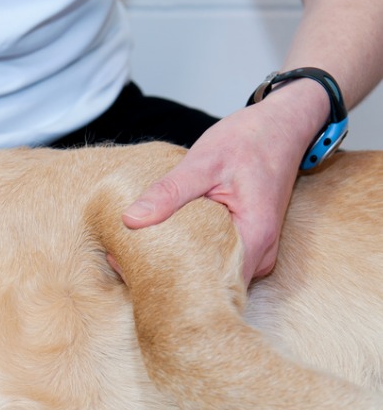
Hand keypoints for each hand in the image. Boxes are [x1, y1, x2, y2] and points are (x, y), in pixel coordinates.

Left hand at [121, 86, 323, 284]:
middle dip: (169, 278)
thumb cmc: (250, 139)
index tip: (136, 276)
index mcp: (255, 237)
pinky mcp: (247, 244)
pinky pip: (215, 259)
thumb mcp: (203, 161)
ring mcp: (255, 251)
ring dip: (178, 267)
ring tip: (137, 256)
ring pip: (211, 274)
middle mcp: (260, 253)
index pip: (211, 285)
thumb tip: (131, 220)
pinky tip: (162, 245)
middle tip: (125, 265)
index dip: (173, 283)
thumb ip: (168, 192)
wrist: (283, 125)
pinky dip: (190, 254)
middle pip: (210, 284)